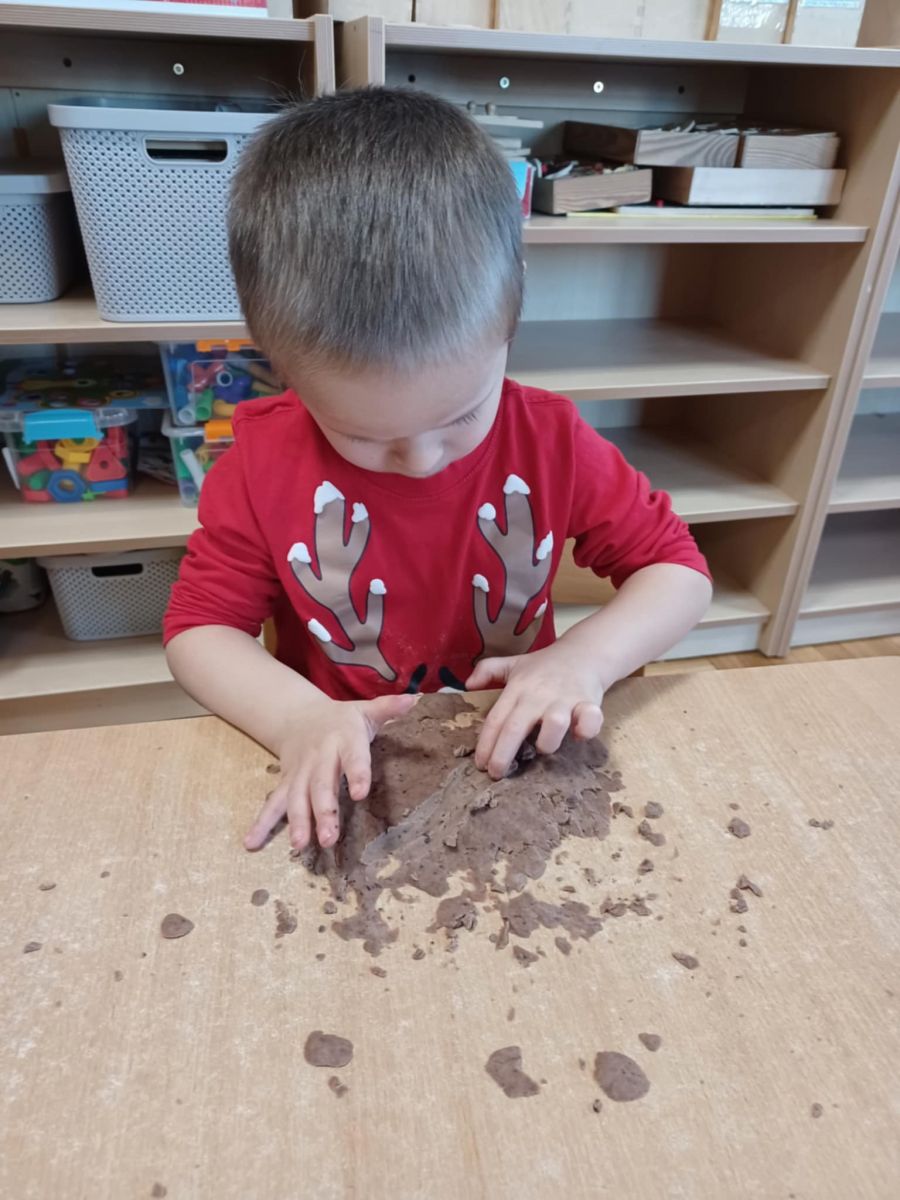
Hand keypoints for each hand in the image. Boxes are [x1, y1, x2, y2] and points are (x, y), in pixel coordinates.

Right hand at [244, 692, 415, 851]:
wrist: (298, 715)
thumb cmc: (341, 719)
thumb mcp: (364, 710)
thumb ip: (388, 708)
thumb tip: (414, 699)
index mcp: (343, 739)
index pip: (353, 757)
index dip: (357, 773)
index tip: (361, 793)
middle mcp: (319, 758)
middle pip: (320, 785)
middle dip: (323, 811)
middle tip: (328, 837)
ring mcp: (299, 773)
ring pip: (296, 798)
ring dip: (297, 822)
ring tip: (299, 845)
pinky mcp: (285, 783)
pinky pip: (272, 804)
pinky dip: (261, 823)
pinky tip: (251, 843)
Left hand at [466, 644, 604, 780]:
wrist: (584, 651)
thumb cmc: (545, 665)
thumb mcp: (514, 663)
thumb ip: (488, 670)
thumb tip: (468, 685)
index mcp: (518, 688)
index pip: (496, 719)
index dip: (485, 744)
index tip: (480, 764)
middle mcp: (538, 695)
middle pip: (516, 727)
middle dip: (502, 755)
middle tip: (496, 774)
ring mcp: (564, 699)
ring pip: (554, 724)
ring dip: (546, 743)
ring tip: (541, 749)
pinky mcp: (589, 702)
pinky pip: (590, 720)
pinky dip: (586, 730)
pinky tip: (578, 736)